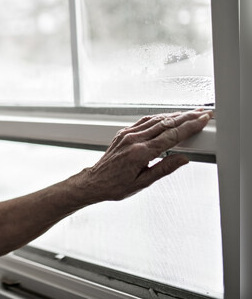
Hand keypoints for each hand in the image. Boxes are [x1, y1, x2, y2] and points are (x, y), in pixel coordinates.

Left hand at [75, 109, 212, 202]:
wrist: (95, 181)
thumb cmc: (116, 186)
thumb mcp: (143, 182)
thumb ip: (165, 169)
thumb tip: (184, 159)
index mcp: (140, 153)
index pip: (171, 136)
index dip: (189, 126)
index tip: (202, 120)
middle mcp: (133, 140)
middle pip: (165, 123)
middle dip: (186, 117)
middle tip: (203, 112)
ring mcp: (127, 134)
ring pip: (155, 119)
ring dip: (174, 115)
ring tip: (191, 113)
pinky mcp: (123, 133)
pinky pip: (144, 121)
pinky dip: (159, 117)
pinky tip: (169, 116)